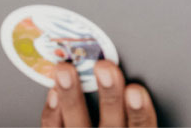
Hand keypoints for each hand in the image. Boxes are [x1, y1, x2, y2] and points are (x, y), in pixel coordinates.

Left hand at [39, 60, 155, 126]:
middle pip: (112, 126)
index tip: (135, 91)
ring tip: (66, 72)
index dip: (139, 113)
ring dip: (71, 98)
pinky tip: (53, 93)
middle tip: (105, 69)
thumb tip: (134, 88)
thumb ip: (136, 121)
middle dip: (109, 96)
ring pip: (77, 126)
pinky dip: (52, 114)